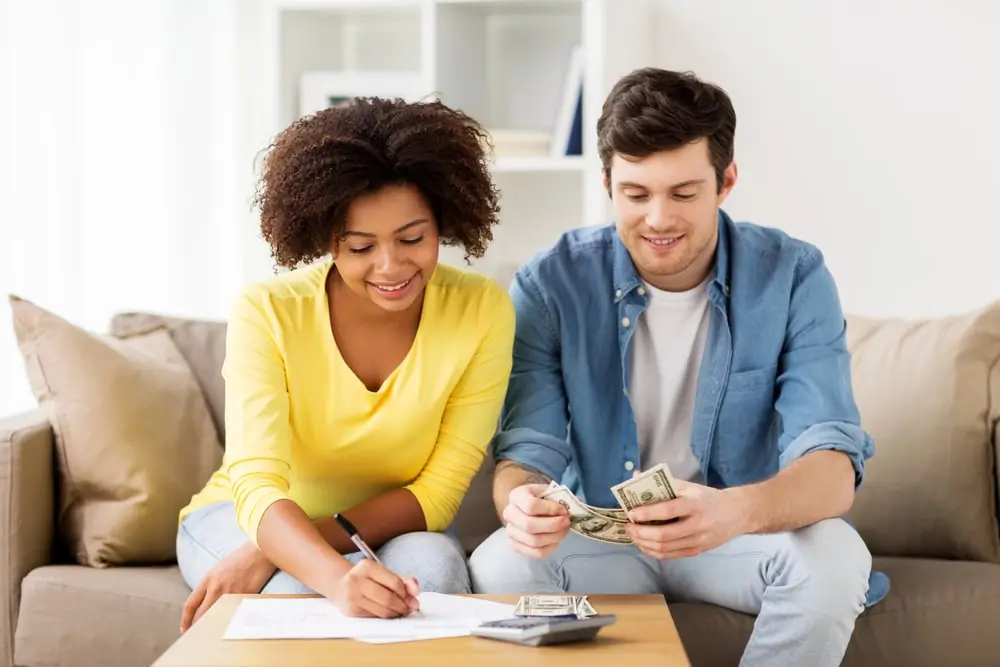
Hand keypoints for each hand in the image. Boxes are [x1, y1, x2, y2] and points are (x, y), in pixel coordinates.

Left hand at [181, 542, 276, 631]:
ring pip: (217, 616)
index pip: (190, 604)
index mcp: (208, 579)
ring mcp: (231, 593)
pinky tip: (231, 625)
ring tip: (212, 634)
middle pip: (202, 614)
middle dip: (197, 627)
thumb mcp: (219, 569)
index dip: (185, 620)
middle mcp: (217, 587)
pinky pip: (234, 613)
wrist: (259, 551)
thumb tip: (205, 603)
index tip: (184, 629)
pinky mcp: (245, 597)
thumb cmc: (240, 558)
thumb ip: (210, 585)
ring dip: (213, 626)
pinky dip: (231, 620)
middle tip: (197, 636)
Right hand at [328, 559, 420, 618]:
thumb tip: (416, 589)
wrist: (339, 585)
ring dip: (396, 613)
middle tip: (410, 608)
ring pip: (382, 610)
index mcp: (367, 566)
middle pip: (388, 598)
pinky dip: (384, 617)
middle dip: (403, 606)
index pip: (394, 582)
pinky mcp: (351, 610)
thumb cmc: (365, 579)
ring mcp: (352, 596)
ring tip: (400, 611)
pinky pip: (374, 617)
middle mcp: (357, 580)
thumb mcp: (382, 573)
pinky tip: (387, 613)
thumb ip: (401, 579)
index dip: (406, 593)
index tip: (412, 598)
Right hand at [502, 483, 569, 557]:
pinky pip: (535, 553)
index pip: (531, 505)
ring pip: (533, 541)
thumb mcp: (550, 492)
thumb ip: (562, 497)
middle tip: (566, 522)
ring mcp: (510, 531)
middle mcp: (509, 513)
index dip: (550, 509)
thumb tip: (577, 503)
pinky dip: (550, 548)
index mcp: (516, 496)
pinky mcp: (515, 545)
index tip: (563, 510)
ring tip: (564, 531)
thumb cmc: (541, 498)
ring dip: (554, 537)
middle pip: (529, 525)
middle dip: (553, 526)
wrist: (528, 507)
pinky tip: (556, 539)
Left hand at [624, 480, 746, 559]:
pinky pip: (671, 556)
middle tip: (627, 526)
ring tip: (633, 535)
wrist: (737, 513)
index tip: (631, 513)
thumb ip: (663, 483)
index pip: (667, 511)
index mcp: (695, 504)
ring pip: (665, 548)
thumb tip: (634, 476)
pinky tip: (644, 544)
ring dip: (644, 543)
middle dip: (641, 532)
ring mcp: (698, 541)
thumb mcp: (689, 486)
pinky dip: (654, 552)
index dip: (646, 513)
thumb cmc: (707, 497)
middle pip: (664, 535)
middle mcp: (698, 524)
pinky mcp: (698, 551)